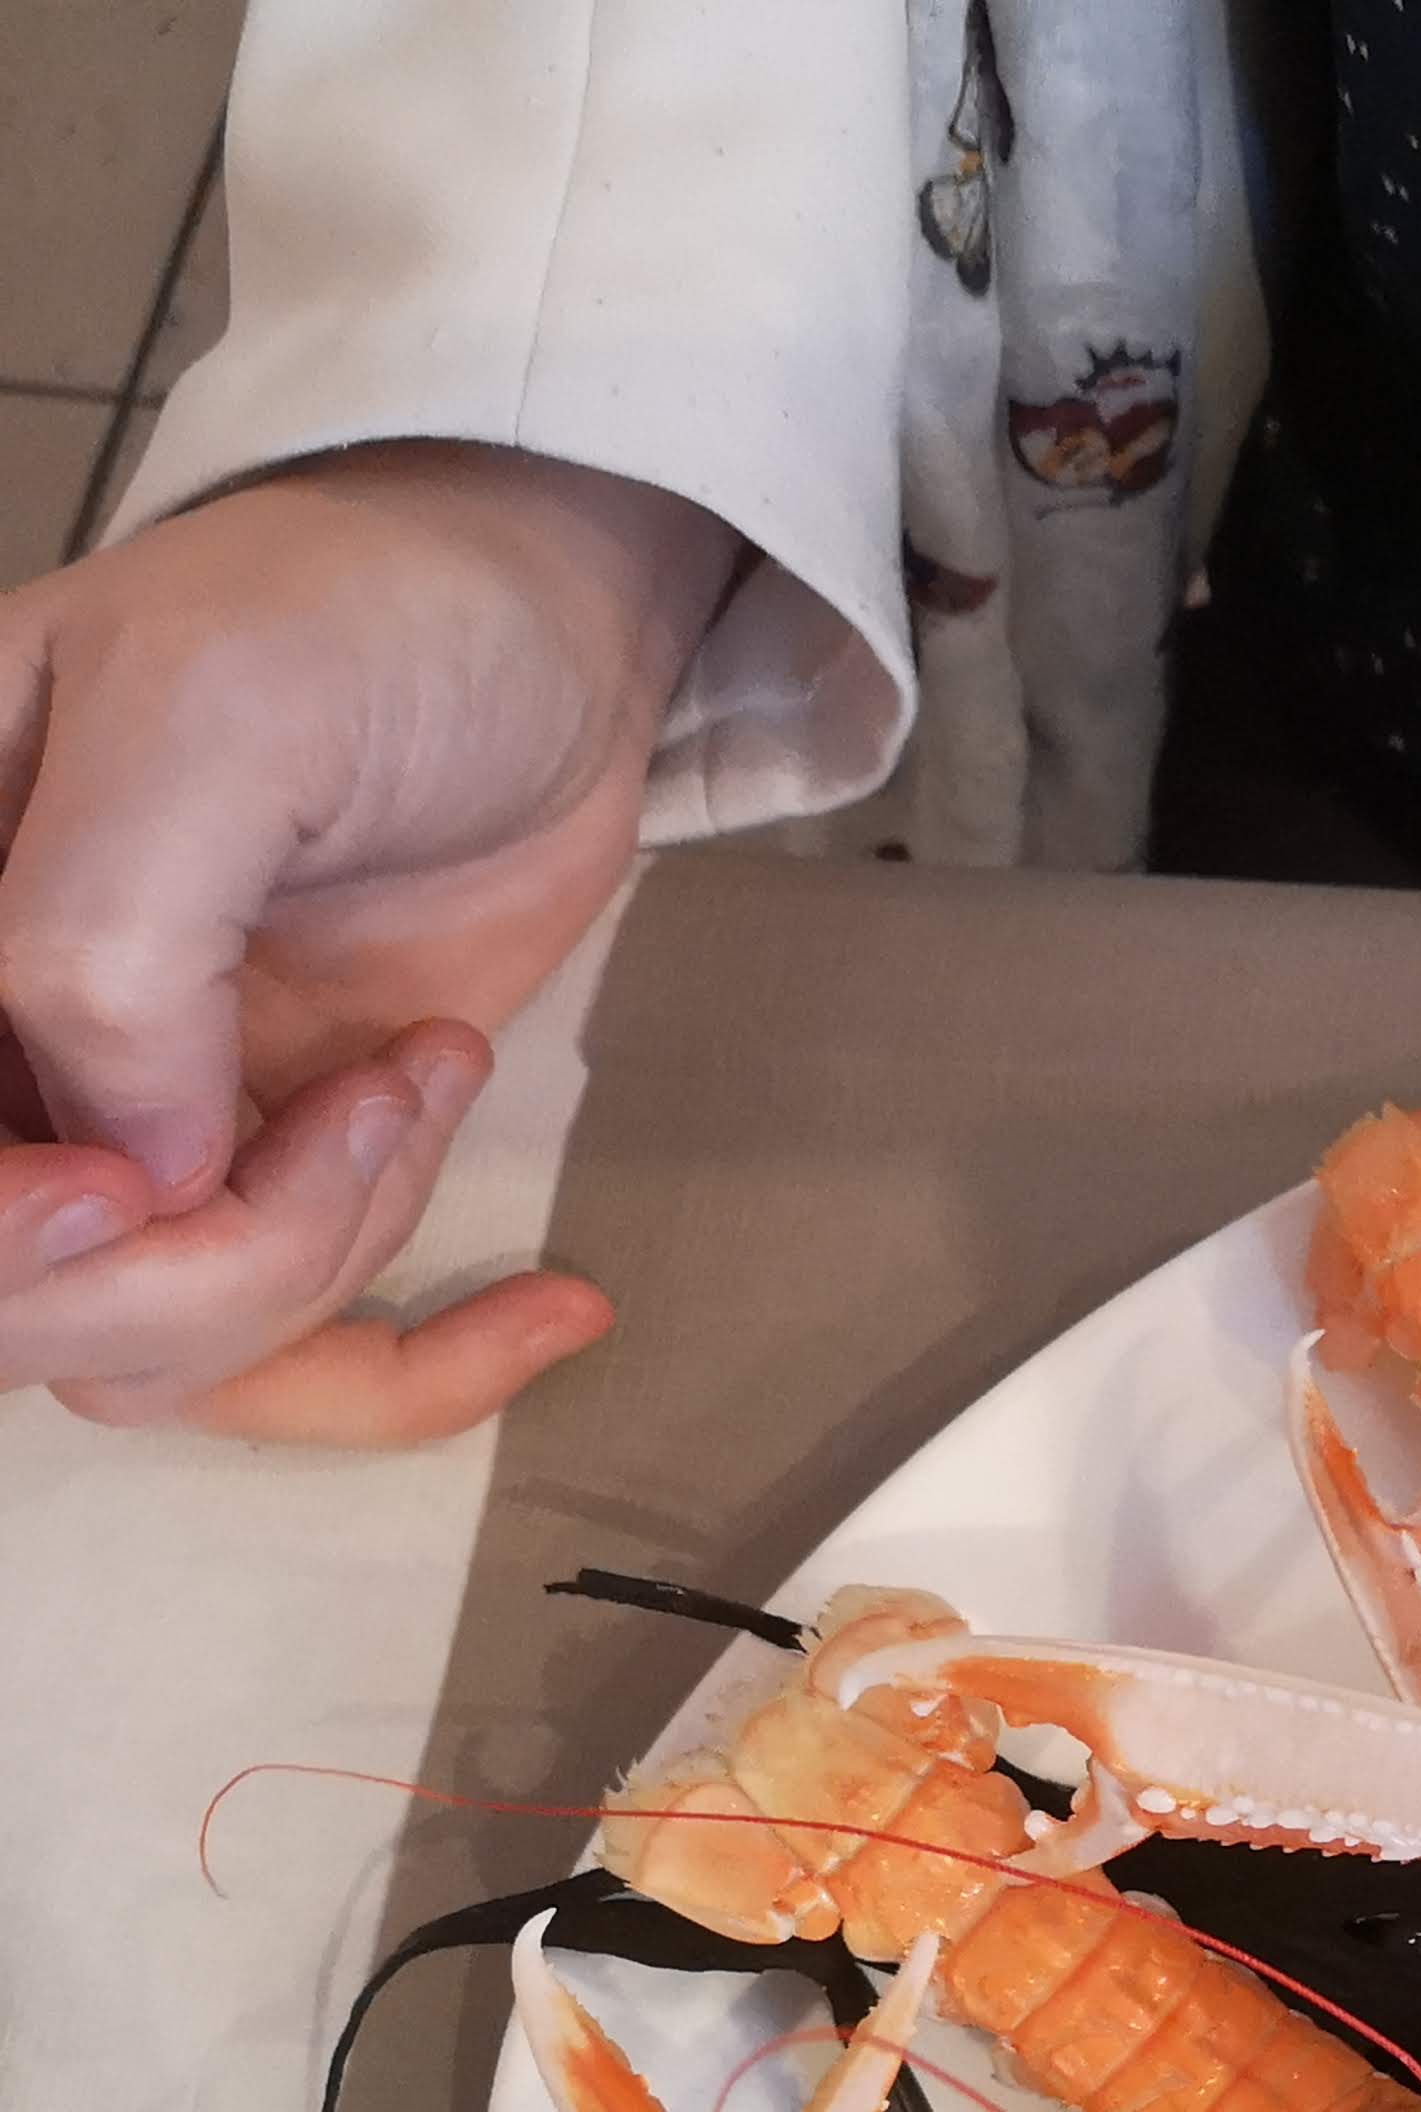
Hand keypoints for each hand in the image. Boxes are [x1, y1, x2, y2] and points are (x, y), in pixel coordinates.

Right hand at [0, 441, 740, 1437]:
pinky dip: (419, 1369)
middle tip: (373, 1105)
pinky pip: (283, 1356)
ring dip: (317, 1260)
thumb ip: (108, 939)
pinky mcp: (261, 1176)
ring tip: (427, 1069)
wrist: (534, 630)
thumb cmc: (355, 621)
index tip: (133, 1185)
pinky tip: (553, 1306)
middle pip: (16, 1298)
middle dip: (200, 1260)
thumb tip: (135, 1173)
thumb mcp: (211, 721)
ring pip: (145, 1346)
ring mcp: (115, 1126)